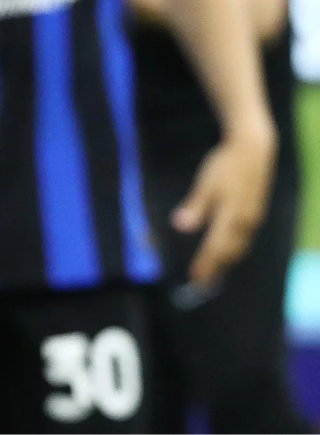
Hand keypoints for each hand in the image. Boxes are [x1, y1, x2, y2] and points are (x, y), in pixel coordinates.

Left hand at [172, 122, 274, 289]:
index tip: (195, 278)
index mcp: (232, 217)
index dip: (205, 264)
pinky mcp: (255, 214)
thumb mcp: (206, 183)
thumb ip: (195, 207)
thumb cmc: (225, 165)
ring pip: (239, 248)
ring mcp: (252, 219)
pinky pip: (244, 240)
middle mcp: (245, 222)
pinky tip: (227, 254)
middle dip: (216, 270)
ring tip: (213, 277)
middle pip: (229, 253)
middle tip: (202, 286)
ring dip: (226, 263)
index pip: (216, 248)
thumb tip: (181, 226)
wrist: (253, 151)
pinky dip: (234, 251)